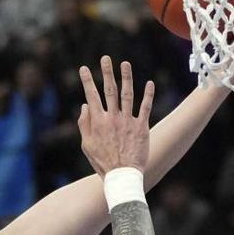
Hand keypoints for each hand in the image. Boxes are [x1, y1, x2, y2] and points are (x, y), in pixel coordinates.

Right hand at [78, 56, 153, 176]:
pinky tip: (149, 83)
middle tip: (105, 58)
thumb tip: (85, 106)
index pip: (91, 96)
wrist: (122, 176)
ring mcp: (128, 121)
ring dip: (126, 77)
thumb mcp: (86, 145)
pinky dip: (147, 95)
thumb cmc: (102, 162)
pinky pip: (145, 107)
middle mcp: (113, 118)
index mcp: (98, 122)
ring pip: (127, 94)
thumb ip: (84, 125)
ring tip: (125, 64)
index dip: (87, 81)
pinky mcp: (141, 127)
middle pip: (109, 90)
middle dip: (107, 72)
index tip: (84, 68)